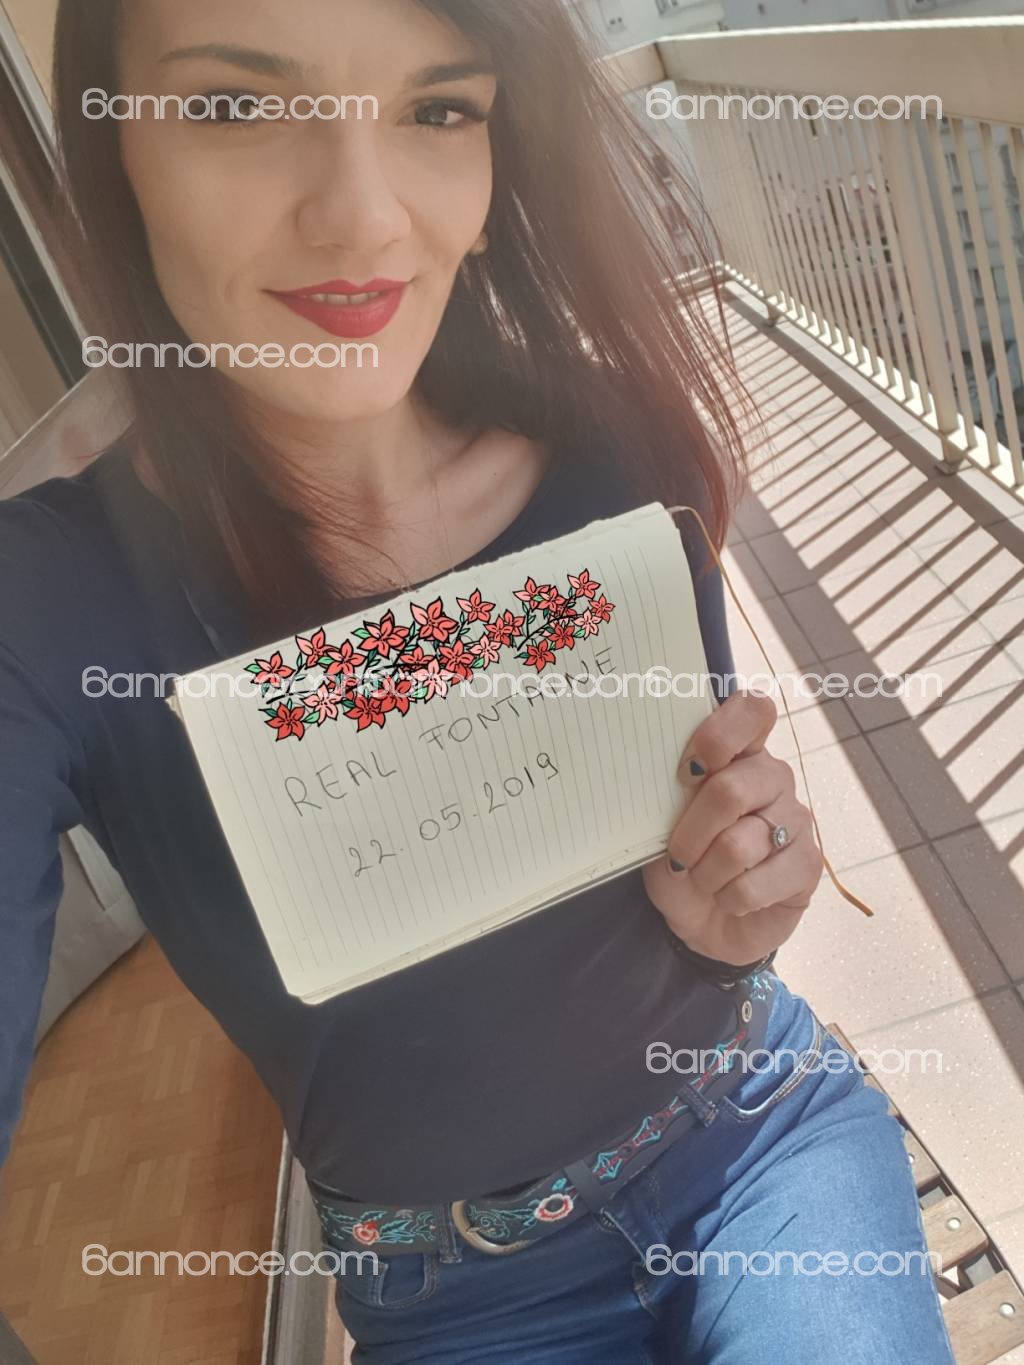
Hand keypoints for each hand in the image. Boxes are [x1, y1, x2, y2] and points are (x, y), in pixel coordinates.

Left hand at [641, 690, 822, 966]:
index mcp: (739, 754)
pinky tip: (731, 898)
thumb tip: (665, 786)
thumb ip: (667, 800)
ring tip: (703, 880)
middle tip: (678, 856)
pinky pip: (755, 884)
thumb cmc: (684, 865)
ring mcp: (796, 820)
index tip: (686, 771)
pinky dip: (728, 898)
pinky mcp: (808, 865)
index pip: (753, 711)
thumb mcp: (662, 829)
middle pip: (731, 789)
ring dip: (706, 873)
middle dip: (690, 833)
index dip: (718, 735)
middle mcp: (773, 779)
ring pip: (739, 844)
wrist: (706, 924)